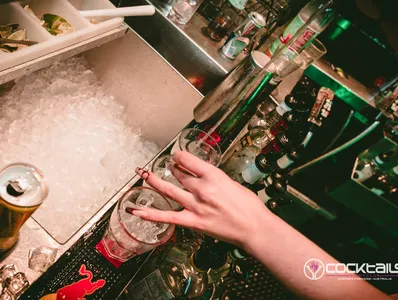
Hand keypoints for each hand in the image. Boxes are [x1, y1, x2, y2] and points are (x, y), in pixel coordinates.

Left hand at [134, 151, 272, 247]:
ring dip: (154, 181)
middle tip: (168, 166)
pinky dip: (150, 214)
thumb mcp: (232, 183)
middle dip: (172, 168)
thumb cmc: (249, 206)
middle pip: (178, 173)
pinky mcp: (193, 221)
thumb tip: (202, 176)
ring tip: (145, 174)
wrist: (254, 227)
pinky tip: (136, 210)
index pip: (187, 159)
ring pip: (168, 189)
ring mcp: (195, 205)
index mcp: (213, 175)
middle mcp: (201, 188)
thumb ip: (214, 178)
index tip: (176, 156)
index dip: (178, 156)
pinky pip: (167, 217)